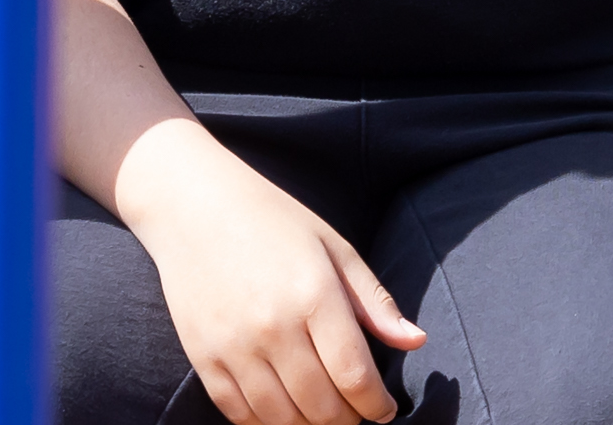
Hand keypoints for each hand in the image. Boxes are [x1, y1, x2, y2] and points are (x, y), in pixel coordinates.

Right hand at [118, 120, 425, 424]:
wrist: (197, 208)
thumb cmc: (276, 222)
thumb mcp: (335, 248)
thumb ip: (374, 302)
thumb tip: (415, 342)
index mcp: (314, 295)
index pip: (354, 375)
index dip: (376, 404)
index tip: (385, 410)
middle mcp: (273, 328)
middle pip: (320, 406)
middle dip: (348, 420)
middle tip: (360, 415)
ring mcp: (234, 348)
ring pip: (282, 419)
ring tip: (328, 416)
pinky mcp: (204, 361)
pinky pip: (240, 415)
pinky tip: (287, 413)